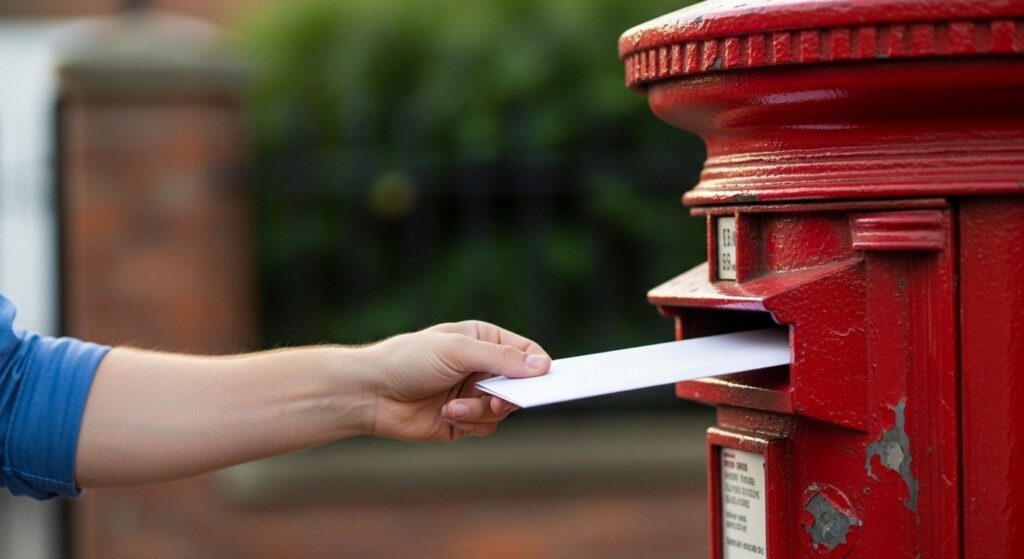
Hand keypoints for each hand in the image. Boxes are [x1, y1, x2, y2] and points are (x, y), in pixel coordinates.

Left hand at [364, 321, 549, 440]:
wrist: (371, 392)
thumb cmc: (410, 360)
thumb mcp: (458, 351)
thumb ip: (501, 358)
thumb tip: (543, 365)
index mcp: (483, 340)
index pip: (526, 352)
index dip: (539, 367)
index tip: (547, 380)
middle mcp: (481, 367)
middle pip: (519, 385)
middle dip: (509, 395)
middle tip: (498, 400)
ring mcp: (473, 394)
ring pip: (502, 410)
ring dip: (480, 410)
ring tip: (454, 406)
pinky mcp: (463, 420)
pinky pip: (484, 426)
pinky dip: (469, 421)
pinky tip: (447, 414)